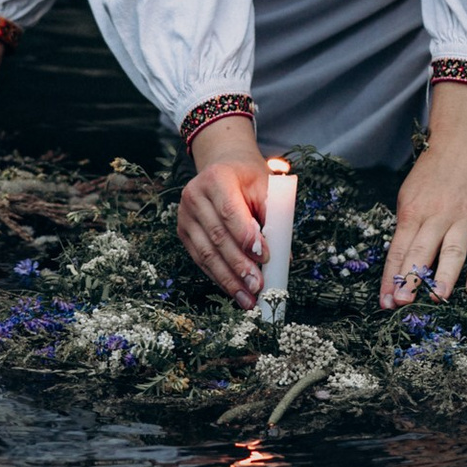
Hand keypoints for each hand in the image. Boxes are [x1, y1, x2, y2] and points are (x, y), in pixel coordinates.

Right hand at [177, 120, 270, 308]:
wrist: (223, 168)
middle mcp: (194, 195)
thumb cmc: (249, 180)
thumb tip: (282, 259)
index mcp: (216, 177)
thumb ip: (273, 218)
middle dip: (239, 265)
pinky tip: (234, 291)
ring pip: (206, 253)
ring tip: (248, 298)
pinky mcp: (184, 233)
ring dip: (228, 279)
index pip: (230, 211)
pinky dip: (219, 278)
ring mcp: (185, 215)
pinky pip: (201, 260)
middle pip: (217, 236)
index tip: (265, 257)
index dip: (246, 237)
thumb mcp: (265, 187)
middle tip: (258, 286)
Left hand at [383, 84, 466, 307]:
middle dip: (411, 279)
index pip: (398, 249)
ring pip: (453, 251)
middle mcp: (437, 213)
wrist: (464, 142)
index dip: (391, 276)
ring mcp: (465, 215)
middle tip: (403, 302)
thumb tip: (400, 266)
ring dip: (444, 277)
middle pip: (421, 250)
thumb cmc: (432, 174)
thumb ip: (407, 228)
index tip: (386, 300)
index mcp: (413, 210)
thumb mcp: (409, 196)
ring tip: (436, 299)